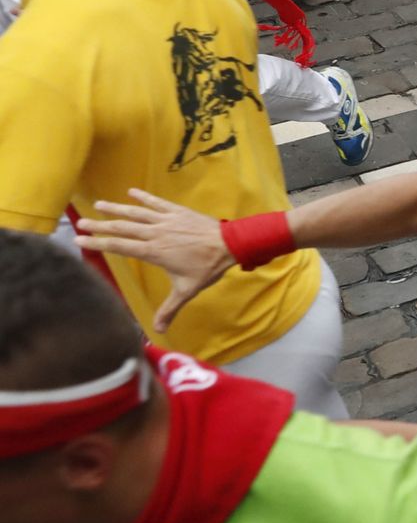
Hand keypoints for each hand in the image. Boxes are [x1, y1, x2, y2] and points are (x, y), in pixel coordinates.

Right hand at [77, 190, 234, 331]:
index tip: (79, 239)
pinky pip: (158, 202)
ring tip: (99, 204)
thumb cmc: (207, 268)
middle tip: (81, 222)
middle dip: (100, 225)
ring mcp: (167, 220)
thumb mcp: (186, 290)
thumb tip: (158, 331)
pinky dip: (144, 197)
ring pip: (137, 212)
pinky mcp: (178, 211)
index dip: (98, 242)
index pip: (120, 246)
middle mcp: (156, 233)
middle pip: (123, 228)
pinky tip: (132, 191)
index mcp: (154, 252)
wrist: (230, 244)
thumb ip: (170, 309)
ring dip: (117, 208)